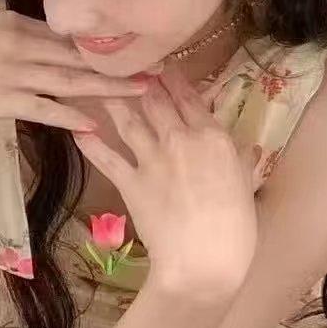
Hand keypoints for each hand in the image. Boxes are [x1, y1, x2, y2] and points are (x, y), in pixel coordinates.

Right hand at [0, 9, 157, 131]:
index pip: (67, 35)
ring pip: (71, 81)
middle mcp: (21, 43)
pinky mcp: (2, 100)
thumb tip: (33, 41)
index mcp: (14, 23)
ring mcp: (13, 72)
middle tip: (160, 70)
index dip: (102, 44)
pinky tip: (96, 124)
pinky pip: (44, 109)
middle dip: (120, 63)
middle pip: (79, 55)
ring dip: (109, 88)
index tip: (135, 48)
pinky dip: (71, 116)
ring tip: (143, 94)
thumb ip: (7, 35)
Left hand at [70, 65, 257, 294]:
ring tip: (99, 84)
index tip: (162, 65)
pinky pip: (105, 156)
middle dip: (141, 79)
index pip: (189, 97)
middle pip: (155, 100)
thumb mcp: (247, 188)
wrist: (203, 263)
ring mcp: (151, 159)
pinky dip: (90, 142)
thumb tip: (249, 147)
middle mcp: (179, 139)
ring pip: (128, 119)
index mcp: (213, 137)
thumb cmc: (235, 230)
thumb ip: (243, 162)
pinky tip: (77, 129)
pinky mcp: (129, 181)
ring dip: (113, 100)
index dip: (174, 78)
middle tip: (127, 66)